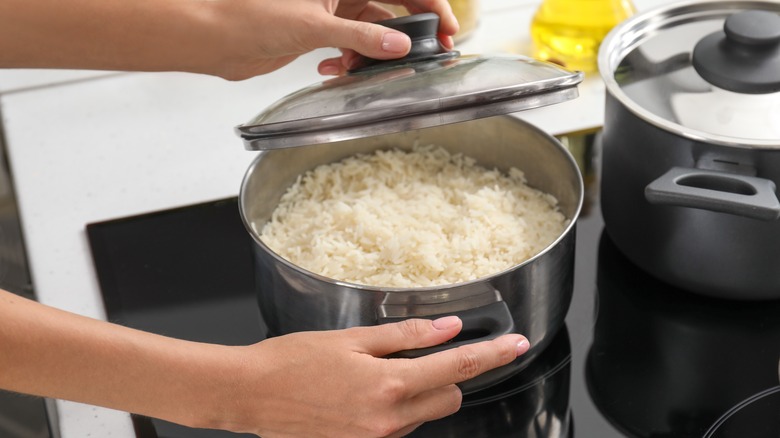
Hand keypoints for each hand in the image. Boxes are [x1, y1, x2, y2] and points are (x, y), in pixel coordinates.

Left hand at [208, 0, 458, 78]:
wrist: (214, 37)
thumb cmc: (249, 15)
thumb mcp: (314, 26)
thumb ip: (361, 37)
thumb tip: (399, 45)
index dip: (429, 4)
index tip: (448, 27)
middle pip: (391, 7)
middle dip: (409, 32)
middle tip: (429, 54)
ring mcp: (331, 11)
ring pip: (371, 31)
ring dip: (373, 53)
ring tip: (366, 68)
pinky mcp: (319, 32)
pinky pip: (351, 47)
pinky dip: (349, 61)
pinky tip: (333, 69)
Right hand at [222, 317, 528, 436]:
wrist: (251, 394)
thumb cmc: (293, 360)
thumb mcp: (353, 338)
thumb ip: (407, 336)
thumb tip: (448, 328)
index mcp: (389, 385)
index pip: (458, 368)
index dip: (492, 355)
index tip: (515, 345)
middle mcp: (390, 419)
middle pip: (449, 397)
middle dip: (448, 375)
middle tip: (423, 353)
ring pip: (425, 413)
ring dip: (419, 391)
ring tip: (377, 372)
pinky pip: (400, 426)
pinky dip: (397, 407)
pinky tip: (365, 391)